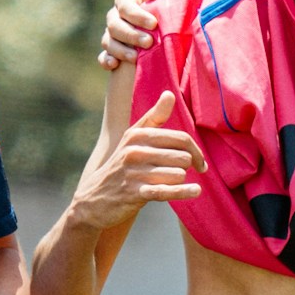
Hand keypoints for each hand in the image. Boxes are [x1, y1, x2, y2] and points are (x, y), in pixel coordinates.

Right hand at [69, 90, 204, 232]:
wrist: (94, 200)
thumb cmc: (121, 166)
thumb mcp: (133, 139)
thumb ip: (154, 117)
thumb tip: (170, 94)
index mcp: (137, 135)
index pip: (180, 138)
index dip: (195, 151)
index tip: (199, 162)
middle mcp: (134, 151)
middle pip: (182, 156)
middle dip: (188, 167)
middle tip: (184, 175)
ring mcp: (133, 172)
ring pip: (177, 174)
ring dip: (179, 182)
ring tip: (169, 183)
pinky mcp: (134, 194)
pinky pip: (166, 191)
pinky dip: (183, 192)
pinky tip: (196, 191)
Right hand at [98, 0, 179, 70]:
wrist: (170, 33)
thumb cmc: (172, 8)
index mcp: (128, 1)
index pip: (124, 3)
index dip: (136, 14)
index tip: (153, 24)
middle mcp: (116, 17)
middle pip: (114, 25)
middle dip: (131, 34)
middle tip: (149, 42)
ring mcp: (111, 36)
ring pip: (107, 42)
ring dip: (120, 50)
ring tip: (136, 58)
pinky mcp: (111, 54)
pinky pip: (102, 58)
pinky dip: (106, 61)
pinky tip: (115, 65)